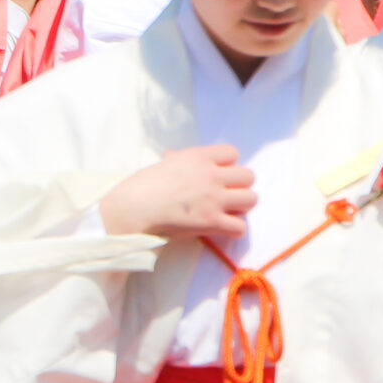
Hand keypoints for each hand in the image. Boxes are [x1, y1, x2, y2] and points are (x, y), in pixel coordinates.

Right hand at [97, 145, 256, 240]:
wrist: (131, 210)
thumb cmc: (140, 186)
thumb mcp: (162, 165)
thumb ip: (178, 161)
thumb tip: (176, 157)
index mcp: (198, 157)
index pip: (232, 153)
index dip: (226, 165)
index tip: (215, 174)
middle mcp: (211, 175)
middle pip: (248, 176)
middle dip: (238, 185)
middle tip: (224, 194)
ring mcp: (214, 199)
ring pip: (251, 199)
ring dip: (241, 206)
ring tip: (226, 211)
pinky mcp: (212, 222)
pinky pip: (241, 227)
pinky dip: (233, 229)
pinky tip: (221, 228)